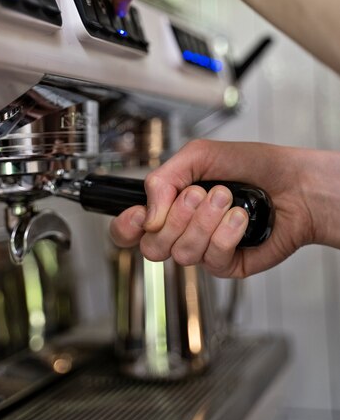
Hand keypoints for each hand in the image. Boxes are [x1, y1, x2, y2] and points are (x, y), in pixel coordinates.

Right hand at [109, 140, 339, 277]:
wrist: (293, 183)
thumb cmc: (251, 165)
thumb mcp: (199, 155)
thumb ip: (164, 179)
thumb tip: (148, 215)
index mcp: (168, 205)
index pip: (129, 229)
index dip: (126, 227)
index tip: (140, 215)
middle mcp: (181, 230)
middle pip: (152, 248)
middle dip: (176, 217)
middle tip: (198, 193)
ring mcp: (203, 249)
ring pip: (182, 253)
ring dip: (206, 221)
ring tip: (225, 199)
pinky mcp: (226, 264)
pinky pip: (212, 260)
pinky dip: (226, 233)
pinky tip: (239, 217)